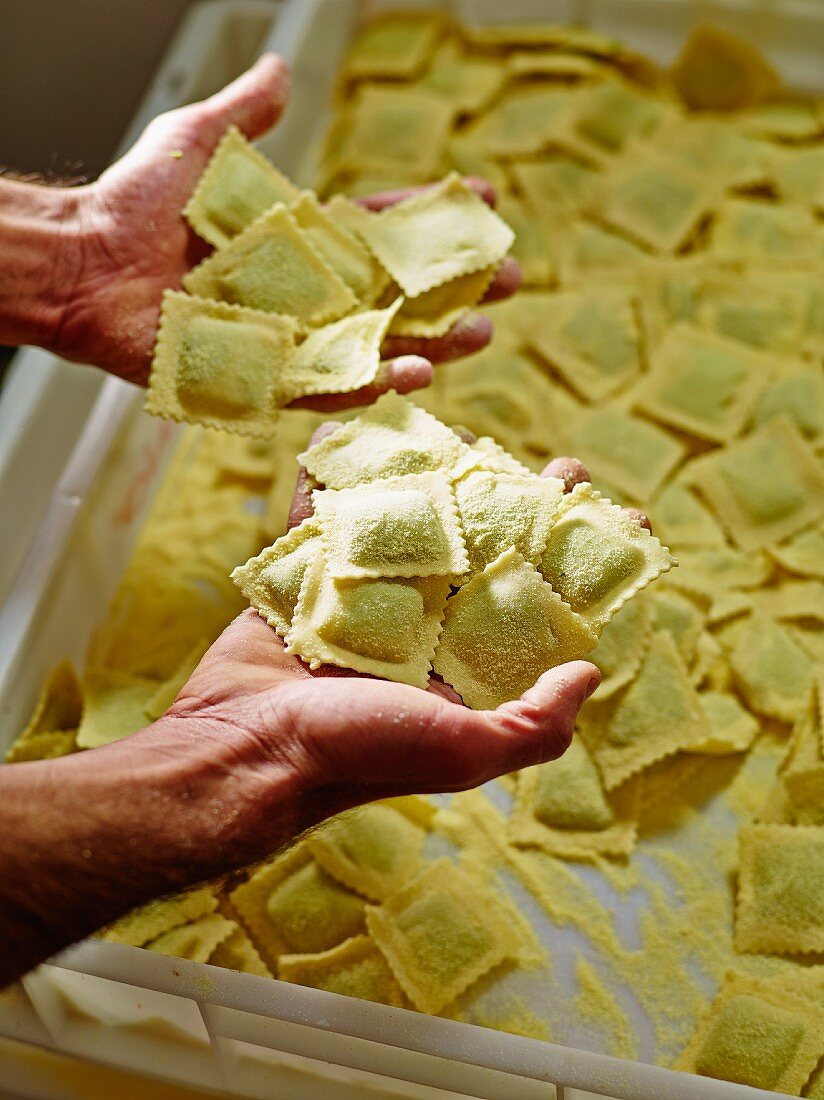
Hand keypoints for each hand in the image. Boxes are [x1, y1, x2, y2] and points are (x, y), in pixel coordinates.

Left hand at [50, 54, 519, 395]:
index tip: (484, 202)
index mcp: (302, 241)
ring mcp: (292, 338)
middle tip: (513, 279)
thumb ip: (251, 113)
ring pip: (377, 344)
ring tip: (482, 332)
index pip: (384, 229)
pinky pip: (330, 385)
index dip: (433, 217)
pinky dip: (374, 381)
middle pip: (398, 293)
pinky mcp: (266, 378)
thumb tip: (284, 68)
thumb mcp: (202, 140)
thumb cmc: (137, 202)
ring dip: (433, 341)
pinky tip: (420, 371)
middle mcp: (307, 293)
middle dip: (455, 287)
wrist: (88, 261)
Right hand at [163, 431, 603, 842]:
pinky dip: (337, 476)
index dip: (590, 568)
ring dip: (447, 482)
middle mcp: (425, 632)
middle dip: (531, 512)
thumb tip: (591, 671)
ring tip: (478, 439)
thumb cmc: (356, 755)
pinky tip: (358, 432)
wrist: (241, 752)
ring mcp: (367, 599)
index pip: (546, 609)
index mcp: (466, 669)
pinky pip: (328, 515)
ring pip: (417, 526)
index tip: (631, 523)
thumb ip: (534, 724)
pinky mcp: (310, 577)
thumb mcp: (462, 751)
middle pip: (492, 556)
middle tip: (565, 469)